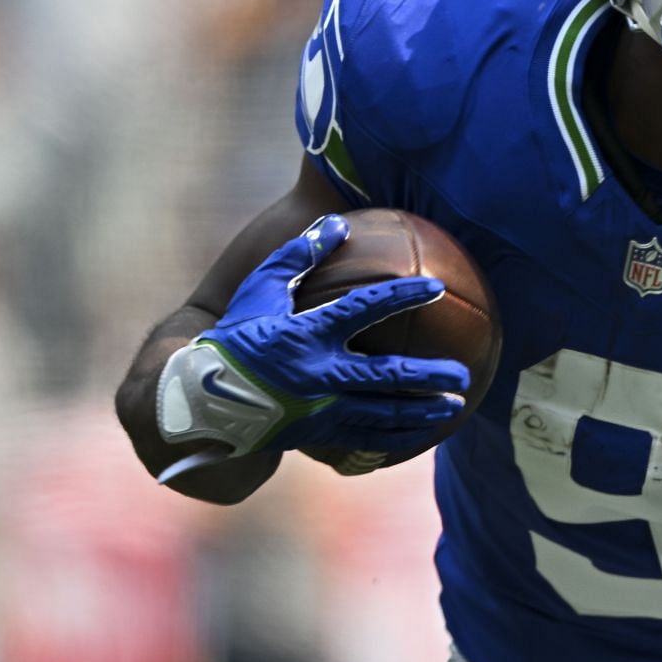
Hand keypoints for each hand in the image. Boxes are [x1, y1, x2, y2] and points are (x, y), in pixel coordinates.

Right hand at [157, 214, 468, 457]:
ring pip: (382, 415)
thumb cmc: (234, 338)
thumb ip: (299, 255)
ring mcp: (318, 410)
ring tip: (455, 408)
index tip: (434, 287)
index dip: (400, 297)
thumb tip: (337, 222)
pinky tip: (421, 433)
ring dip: (422, 412)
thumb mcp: (259, 290)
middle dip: (428, 376)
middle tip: (462, 375)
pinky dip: (397, 437)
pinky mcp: (316, 435)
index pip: (362, 309)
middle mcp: (316, 375)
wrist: (200, 402)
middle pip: (385, 376)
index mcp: (304, 334)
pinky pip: (365, 439)